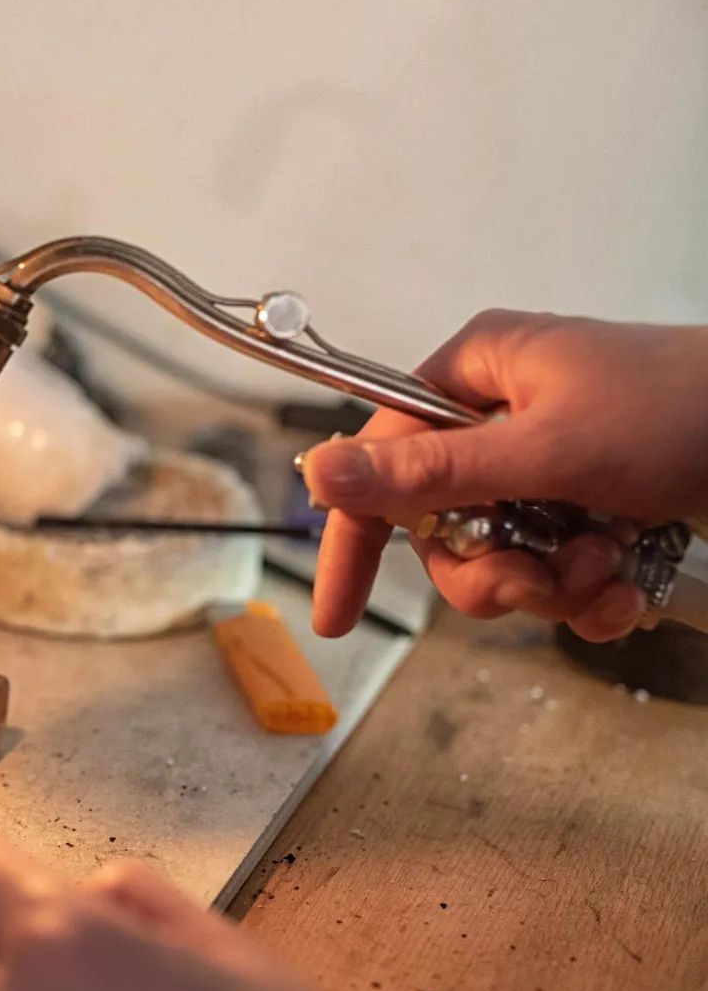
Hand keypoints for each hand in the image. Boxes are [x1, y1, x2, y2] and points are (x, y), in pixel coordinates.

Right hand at [302, 312, 707, 639]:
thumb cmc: (689, 407)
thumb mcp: (545, 449)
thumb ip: (427, 472)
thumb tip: (320, 474)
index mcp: (474, 378)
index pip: (380, 463)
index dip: (355, 537)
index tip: (338, 611)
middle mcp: (504, 421)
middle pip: (441, 530)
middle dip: (490, 571)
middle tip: (531, 580)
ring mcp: (551, 468)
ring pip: (501, 560)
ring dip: (551, 585)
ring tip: (606, 570)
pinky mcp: (592, 507)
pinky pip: (554, 574)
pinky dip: (588, 593)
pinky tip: (627, 586)